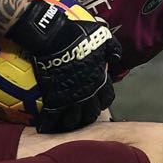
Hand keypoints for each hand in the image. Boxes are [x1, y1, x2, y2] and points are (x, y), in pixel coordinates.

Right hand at [6, 0, 121, 132]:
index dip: (103, 100)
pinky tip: (46, 127)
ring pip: (74, 120)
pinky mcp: (53, 98)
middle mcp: (87, 93)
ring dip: (72, 123)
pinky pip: (52, 117)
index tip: (99, 100)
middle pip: (92, 113)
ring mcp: (70, 98)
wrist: (54, 37)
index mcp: (99, 80)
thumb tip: (116, 58)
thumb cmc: (79, 35)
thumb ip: (113, 49)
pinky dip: (50, 124)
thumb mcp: (104, 37)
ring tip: (67, 124)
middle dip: (89, 116)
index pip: (107, 98)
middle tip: (83, 115)